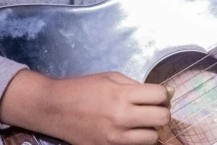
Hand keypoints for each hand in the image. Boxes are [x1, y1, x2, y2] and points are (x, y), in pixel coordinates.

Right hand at [0, 69, 172, 144]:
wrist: (53, 108)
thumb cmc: (83, 89)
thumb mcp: (111, 78)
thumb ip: (137, 85)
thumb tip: (163, 93)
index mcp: (122, 95)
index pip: (160, 96)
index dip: (163, 94)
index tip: (158, 95)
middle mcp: (121, 117)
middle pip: (162, 118)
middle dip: (162, 112)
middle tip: (154, 109)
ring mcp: (114, 137)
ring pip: (152, 138)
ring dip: (151, 129)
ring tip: (143, 123)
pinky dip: (137, 140)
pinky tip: (130, 132)